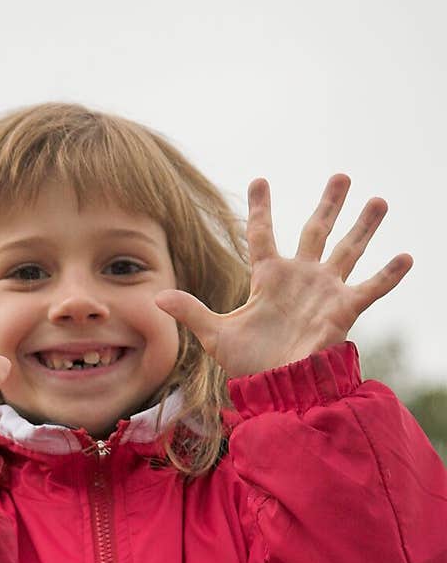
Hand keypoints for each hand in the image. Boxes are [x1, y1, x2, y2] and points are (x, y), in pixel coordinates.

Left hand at [153, 175, 413, 378]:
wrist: (276, 387)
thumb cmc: (248, 364)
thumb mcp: (215, 335)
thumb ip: (191, 310)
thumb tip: (156, 295)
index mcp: (268, 279)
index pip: (263, 235)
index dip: (262, 208)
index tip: (261, 179)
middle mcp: (300, 278)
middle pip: (316, 231)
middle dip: (329, 204)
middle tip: (341, 175)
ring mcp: (324, 292)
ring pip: (348, 250)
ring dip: (364, 226)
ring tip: (380, 200)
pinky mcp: (342, 310)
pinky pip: (370, 288)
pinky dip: (388, 275)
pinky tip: (406, 256)